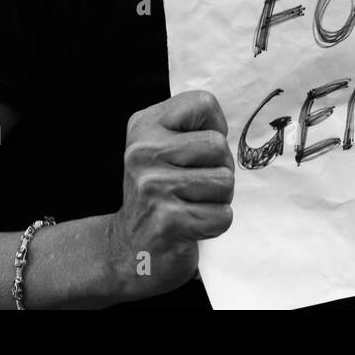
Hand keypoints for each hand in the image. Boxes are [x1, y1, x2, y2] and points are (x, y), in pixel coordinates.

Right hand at [107, 90, 234, 301]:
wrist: (129, 251)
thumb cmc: (158, 195)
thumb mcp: (162, 148)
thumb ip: (191, 129)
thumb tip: (225, 128)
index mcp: (143, 126)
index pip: (204, 103)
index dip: (214, 128)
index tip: (196, 151)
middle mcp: (143, 152)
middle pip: (219, 145)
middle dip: (218, 170)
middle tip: (193, 187)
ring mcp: (153, 186)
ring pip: (225, 181)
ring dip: (217, 200)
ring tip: (191, 205)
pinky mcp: (168, 221)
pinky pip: (223, 215)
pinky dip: (214, 225)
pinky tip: (190, 226)